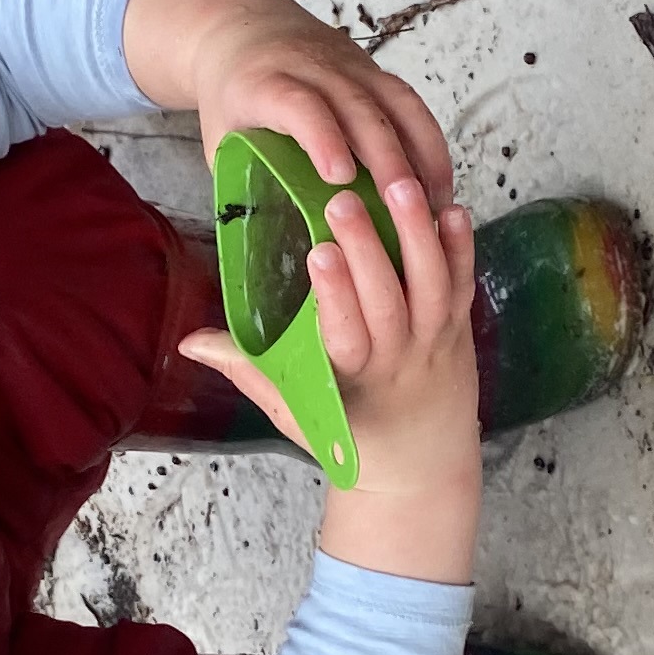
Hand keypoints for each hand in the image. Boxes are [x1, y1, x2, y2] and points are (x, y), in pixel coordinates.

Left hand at [120, 0, 457, 212]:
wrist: (245, 29)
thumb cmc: (234, 96)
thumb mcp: (222, 138)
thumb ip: (242, 182)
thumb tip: (264, 255)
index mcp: (269, 84)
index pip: (301, 106)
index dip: (322, 138)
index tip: (338, 177)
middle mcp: (316, 69)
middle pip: (360, 110)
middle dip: (386, 158)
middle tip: (405, 209)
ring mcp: (353, 69)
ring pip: (397, 106)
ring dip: (421, 155)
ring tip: (434, 207)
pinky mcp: (377, 74)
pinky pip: (412, 107)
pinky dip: (430, 146)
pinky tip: (440, 186)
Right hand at [179, 175, 483, 584]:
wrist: (422, 468)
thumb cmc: (352, 437)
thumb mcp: (294, 413)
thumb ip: (248, 371)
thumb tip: (189, 343)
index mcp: (351, 379)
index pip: (344, 333)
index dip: (335, 293)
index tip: (320, 252)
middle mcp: (397, 359)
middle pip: (388, 301)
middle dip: (368, 249)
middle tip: (344, 200)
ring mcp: (434, 342)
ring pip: (432, 286)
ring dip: (417, 235)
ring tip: (400, 186)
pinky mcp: (458, 329)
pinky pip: (464, 286)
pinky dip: (462, 249)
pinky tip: (453, 209)